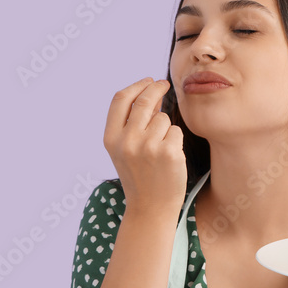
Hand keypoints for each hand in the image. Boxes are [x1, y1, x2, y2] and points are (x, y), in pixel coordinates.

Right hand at [102, 77, 186, 213]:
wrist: (150, 208)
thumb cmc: (140, 176)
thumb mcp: (124, 150)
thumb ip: (131, 123)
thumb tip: (150, 93)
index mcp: (111, 138)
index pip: (120, 99)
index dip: (136, 86)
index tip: (149, 80)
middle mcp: (127, 140)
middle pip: (144, 101)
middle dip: (157, 88)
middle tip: (164, 84)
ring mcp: (148, 146)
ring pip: (164, 118)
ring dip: (166, 128)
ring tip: (160, 151)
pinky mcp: (169, 152)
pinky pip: (176, 132)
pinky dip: (176, 141)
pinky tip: (170, 158)